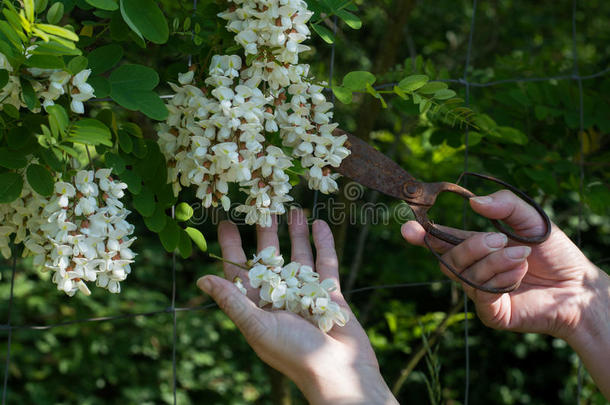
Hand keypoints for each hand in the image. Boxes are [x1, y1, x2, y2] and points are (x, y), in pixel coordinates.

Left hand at [197, 209, 397, 404]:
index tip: (226, 222)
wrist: (338, 372)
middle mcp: (279, 296)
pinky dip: (323, 243)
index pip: (240, 270)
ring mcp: (305, 292)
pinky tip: (320, 224)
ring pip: (299, 255)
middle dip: (267, 232)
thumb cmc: (294, 353)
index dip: (232, 247)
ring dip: (296, 233)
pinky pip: (325, 263)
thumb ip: (233, 301)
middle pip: (271, 256)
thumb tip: (202, 280)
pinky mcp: (329, 293)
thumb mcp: (258, 326)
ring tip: (294, 209)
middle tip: (263, 205)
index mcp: (258, 304)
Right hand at [402, 190, 609, 397]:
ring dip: (495, 261)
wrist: (579, 286)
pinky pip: (481, 293)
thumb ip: (505, 204)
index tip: (408, 228)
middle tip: (501, 239)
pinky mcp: (490, 312)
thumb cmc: (555, 252)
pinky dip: (501, 278)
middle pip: (447, 258)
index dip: (421, 235)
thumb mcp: (532, 218)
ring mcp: (479, 292)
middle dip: (472, 246)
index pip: (439, 240)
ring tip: (523, 256)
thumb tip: (473, 202)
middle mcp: (472, 269)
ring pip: (465, 274)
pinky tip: (521, 272)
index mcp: (475, 246)